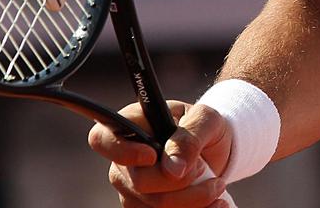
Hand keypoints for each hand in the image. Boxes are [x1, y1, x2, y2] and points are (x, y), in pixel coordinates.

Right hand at [88, 100, 234, 207]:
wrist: (215, 150)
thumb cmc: (204, 126)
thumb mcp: (205, 119)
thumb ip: (189, 138)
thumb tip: (173, 168)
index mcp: (131, 125)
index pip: (102, 139)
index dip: (122, 151)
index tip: (152, 156)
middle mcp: (123, 160)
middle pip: (138, 181)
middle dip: (179, 181)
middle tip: (201, 168)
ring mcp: (131, 188)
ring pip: (154, 206)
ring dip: (192, 200)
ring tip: (217, 186)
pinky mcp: (145, 207)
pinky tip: (215, 203)